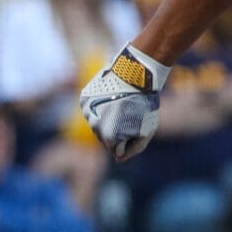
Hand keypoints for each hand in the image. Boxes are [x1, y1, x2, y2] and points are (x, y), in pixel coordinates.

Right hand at [79, 46, 171, 160]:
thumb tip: (119, 159)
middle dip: (116, 131)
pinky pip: (92, 109)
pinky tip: (111, 98)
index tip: (136, 125)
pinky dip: (100, 107)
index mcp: (108, 137)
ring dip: (107, 118)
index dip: (128, 140)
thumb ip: (134, 149)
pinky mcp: (84, 98)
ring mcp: (87, 111)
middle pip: (104, 138)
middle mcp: (93, 126)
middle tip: (129, 115)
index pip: (116, 150)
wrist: (135, 73)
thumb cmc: (144, 104)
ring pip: (97, 123)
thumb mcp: (147, 131)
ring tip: (121, 105)